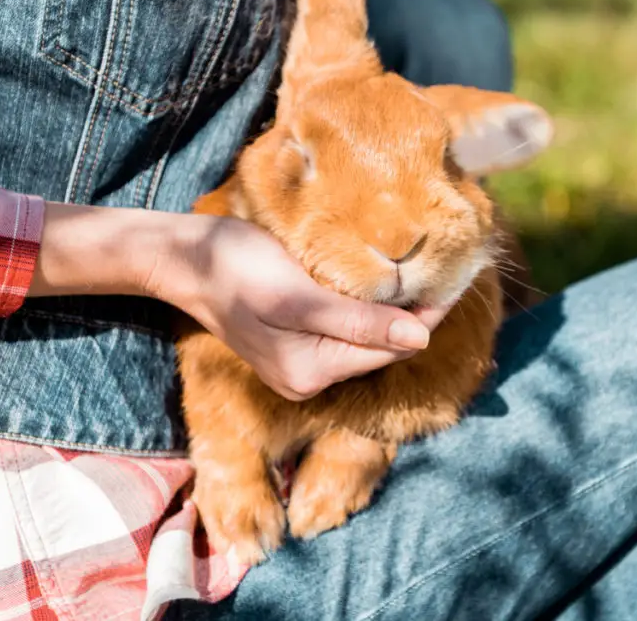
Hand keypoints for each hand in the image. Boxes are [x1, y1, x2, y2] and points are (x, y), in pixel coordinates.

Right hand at [156, 215, 451, 400]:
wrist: (180, 259)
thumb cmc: (234, 269)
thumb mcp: (297, 296)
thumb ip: (357, 322)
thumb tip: (422, 339)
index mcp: (311, 372)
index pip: (391, 348)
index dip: (428, 316)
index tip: (456, 278)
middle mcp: (309, 378)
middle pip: (382, 347)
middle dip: (414, 312)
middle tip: (443, 268)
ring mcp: (300, 362)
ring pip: (366, 337)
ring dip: (391, 308)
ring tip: (418, 270)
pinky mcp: (294, 341)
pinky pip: (345, 329)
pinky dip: (367, 307)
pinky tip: (379, 281)